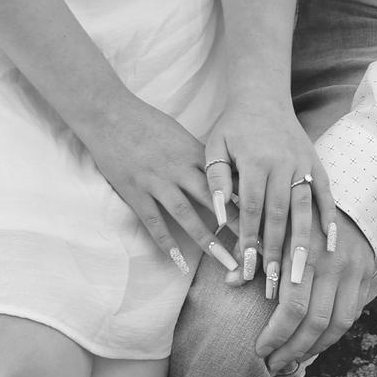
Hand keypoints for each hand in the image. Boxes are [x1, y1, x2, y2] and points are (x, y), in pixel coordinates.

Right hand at [85, 95, 240, 278]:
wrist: (110, 114)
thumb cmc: (146, 121)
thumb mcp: (179, 134)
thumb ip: (199, 157)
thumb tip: (223, 176)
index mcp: (193, 153)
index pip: (226, 180)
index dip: (246, 200)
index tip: (266, 220)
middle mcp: (179, 168)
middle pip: (213, 200)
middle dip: (236, 225)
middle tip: (255, 248)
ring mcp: (156, 181)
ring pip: (186, 214)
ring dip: (207, 240)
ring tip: (224, 262)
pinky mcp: (135, 191)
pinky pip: (152, 220)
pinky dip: (165, 242)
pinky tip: (177, 261)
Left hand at [205, 98, 333, 291]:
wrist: (262, 95)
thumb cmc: (233, 126)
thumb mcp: (215, 146)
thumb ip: (215, 179)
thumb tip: (218, 215)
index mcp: (255, 160)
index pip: (251, 208)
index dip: (249, 239)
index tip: (245, 268)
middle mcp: (282, 163)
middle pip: (279, 214)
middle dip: (276, 251)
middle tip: (274, 282)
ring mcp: (302, 163)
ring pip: (304, 209)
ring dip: (303, 243)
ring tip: (301, 273)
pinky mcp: (316, 163)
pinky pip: (325, 194)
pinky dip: (329, 219)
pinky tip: (331, 244)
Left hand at [255, 208, 375, 374]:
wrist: (346, 192)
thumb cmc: (298, 210)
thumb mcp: (273, 223)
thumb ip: (252, 251)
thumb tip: (230, 283)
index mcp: (306, 250)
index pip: (292, 307)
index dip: (275, 335)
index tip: (259, 350)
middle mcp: (334, 263)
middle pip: (315, 323)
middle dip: (292, 350)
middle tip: (273, 364)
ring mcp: (354, 270)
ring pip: (338, 326)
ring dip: (314, 349)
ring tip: (293, 358)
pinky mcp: (367, 274)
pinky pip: (352, 315)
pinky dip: (333, 334)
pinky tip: (314, 340)